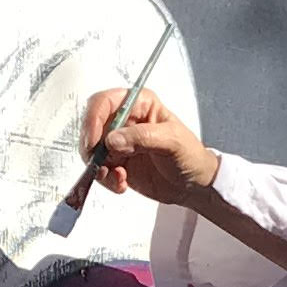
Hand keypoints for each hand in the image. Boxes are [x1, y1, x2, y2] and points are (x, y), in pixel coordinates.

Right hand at [80, 86, 218, 204]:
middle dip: (93, 148)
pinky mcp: (117, 162)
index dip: (94, 119)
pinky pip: (99, 169)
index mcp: (139, 104)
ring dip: (99, 167)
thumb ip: (142, 137)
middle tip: (103, 165)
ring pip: (92, 151)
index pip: (104, 102)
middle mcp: (125, 120)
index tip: (94, 142)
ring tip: (118, 178)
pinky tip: (122, 184)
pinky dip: (106, 179)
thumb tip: (112, 140)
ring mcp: (119, 142)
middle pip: (92, 126)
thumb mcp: (173, 142)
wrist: (194, 185)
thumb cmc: (191, 156)